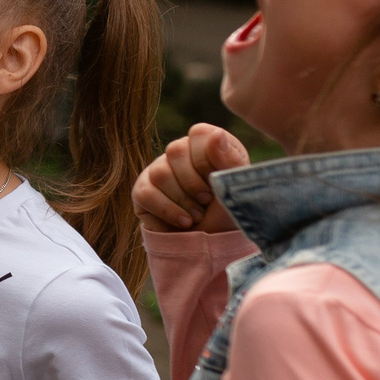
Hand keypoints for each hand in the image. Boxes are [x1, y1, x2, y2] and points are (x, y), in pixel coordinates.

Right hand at [131, 123, 249, 234]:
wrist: (210, 246)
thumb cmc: (227, 214)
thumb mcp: (236, 188)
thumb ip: (230, 160)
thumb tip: (216, 134)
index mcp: (208, 145)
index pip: (199, 134)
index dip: (208, 159)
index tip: (217, 180)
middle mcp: (181, 153)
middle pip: (176, 151)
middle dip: (194, 183)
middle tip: (207, 201)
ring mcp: (159, 170)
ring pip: (160, 173)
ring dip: (182, 200)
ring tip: (197, 216)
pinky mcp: (143, 190)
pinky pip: (145, 193)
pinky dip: (167, 211)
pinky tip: (183, 222)